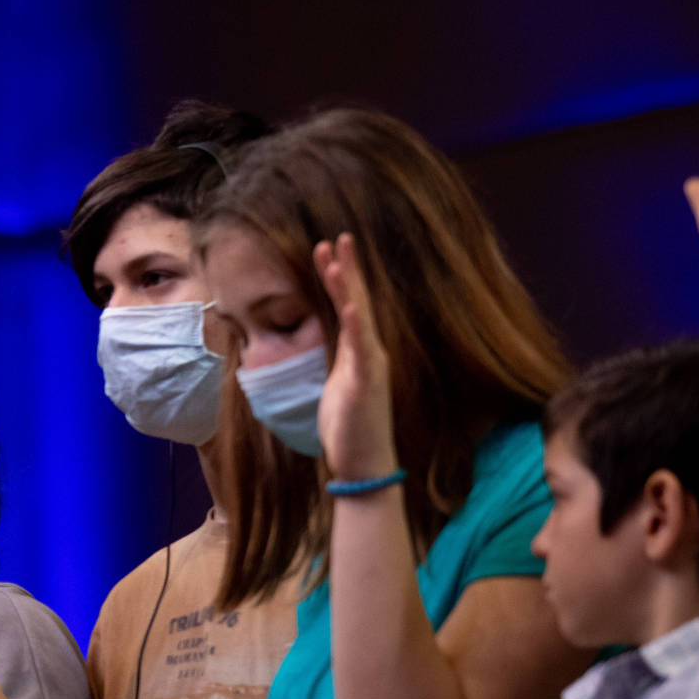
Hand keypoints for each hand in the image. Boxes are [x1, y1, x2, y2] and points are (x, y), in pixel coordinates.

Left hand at [312, 233, 397, 481]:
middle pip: (358, 301)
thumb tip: (327, 338)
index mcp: (360, 351)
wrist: (364, 462)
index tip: (328, 249)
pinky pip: (362, 351)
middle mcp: (370, 352)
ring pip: (359, 319)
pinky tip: (352, 306)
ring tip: (336, 261)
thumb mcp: (338, 382)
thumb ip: (338, 357)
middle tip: (338, 236)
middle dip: (348, 269)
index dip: (340, 277)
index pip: (350, 305)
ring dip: (348, 289)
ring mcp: (371, 366)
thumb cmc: (350, 425)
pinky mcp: (367, 384)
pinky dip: (358, 327)